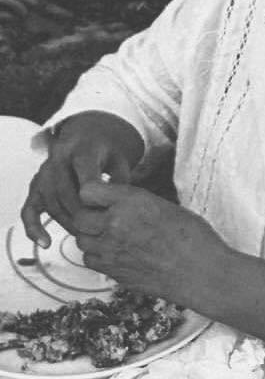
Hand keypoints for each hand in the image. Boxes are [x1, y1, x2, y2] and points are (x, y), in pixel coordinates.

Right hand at [21, 112, 143, 247]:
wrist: (86, 137)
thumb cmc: (105, 152)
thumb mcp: (119, 160)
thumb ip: (120, 181)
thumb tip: (117, 206)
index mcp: (82, 148)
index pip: (84, 172)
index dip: (92, 195)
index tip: (103, 211)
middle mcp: (59, 157)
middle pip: (64, 191)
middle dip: (79, 214)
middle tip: (94, 229)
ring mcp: (45, 171)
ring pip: (49, 201)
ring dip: (64, 222)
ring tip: (82, 234)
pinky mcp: (36, 184)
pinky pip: (28, 209)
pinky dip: (33, 228)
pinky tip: (45, 242)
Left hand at [74, 182, 226, 306]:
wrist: (201, 273)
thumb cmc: (193, 236)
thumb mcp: (164, 204)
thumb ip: (135, 202)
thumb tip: (116, 200)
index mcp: (131, 201)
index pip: (88, 191)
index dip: (94, 193)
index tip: (103, 196)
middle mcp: (116, 224)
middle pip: (79, 217)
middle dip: (88, 216)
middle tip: (103, 217)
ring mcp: (112, 251)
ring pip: (81, 240)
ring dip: (91, 236)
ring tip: (111, 235)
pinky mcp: (113, 273)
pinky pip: (91, 260)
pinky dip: (97, 255)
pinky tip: (115, 252)